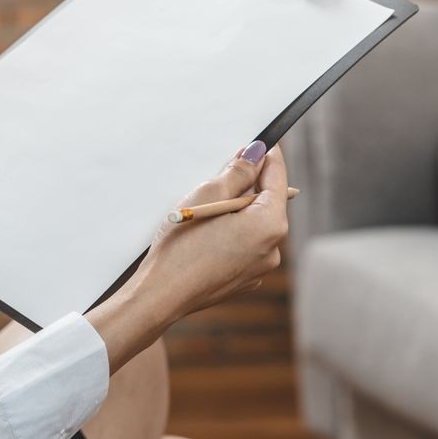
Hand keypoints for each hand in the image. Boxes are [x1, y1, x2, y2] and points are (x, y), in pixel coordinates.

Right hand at [120, 142, 288, 326]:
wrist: (160, 295)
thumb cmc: (181, 246)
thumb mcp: (208, 195)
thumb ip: (238, 172)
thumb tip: (256, 154)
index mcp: (270, 225)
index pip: (277, 177)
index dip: (266, 156)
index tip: (257, 143)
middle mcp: (273, 248)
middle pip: (266, 202)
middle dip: (246, 186)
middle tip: (221, 174)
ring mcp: (260, 268)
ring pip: (254, 225)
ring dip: (236, 211)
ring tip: (206, 211)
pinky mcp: (244, 279)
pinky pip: (244, 245)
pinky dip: (231, 234)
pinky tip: (206, 235)